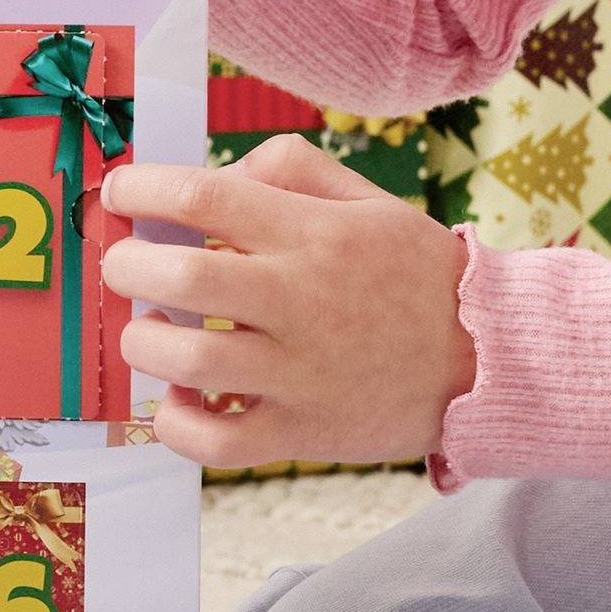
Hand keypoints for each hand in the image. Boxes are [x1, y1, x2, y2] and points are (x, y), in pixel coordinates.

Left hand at [97, 136, 476, 468]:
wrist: (490, 360)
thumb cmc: (414, 274)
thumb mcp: (366, 201)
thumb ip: (288, 170)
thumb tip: (214, 173)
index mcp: (316, 235)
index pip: (205, 197)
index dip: (143, 190)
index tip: (120, 193)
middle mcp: (304, 302)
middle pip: (182, 278)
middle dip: (128, 265)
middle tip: (125, 264)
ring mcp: (302, 374)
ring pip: (190, 360)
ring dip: (143, 341)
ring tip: (149, 327)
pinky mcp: (303, 432)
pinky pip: (216, 441)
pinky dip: (176, 422)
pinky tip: (178, 394)